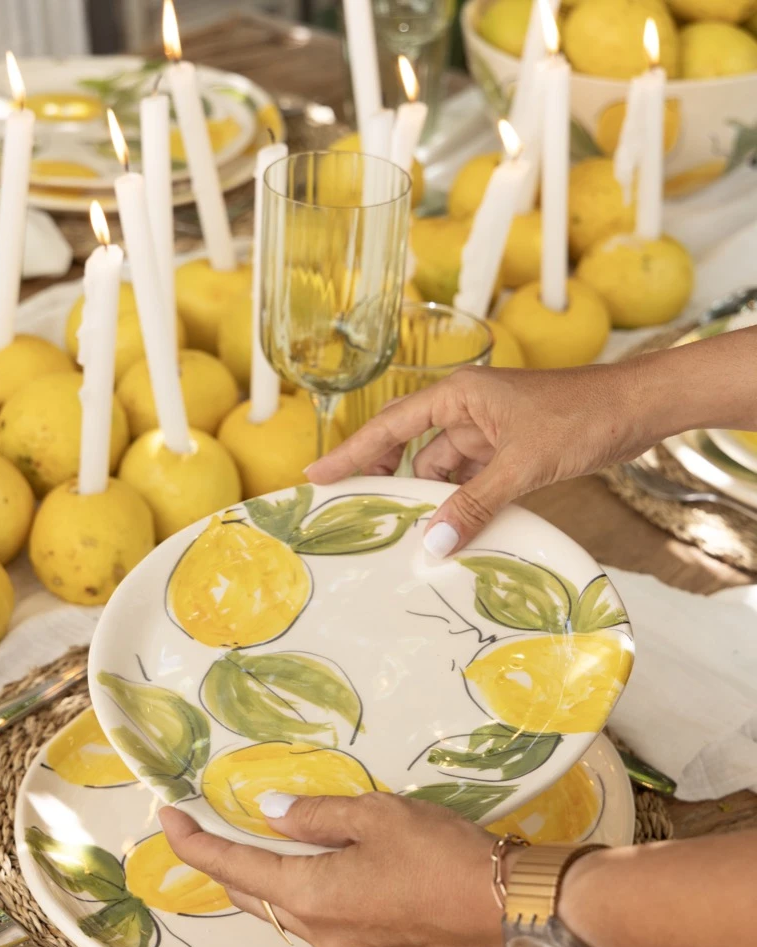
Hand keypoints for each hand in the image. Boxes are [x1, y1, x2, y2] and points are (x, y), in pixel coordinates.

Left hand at [159, 793, 504, 946]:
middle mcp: (318, 929)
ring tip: (257, 840)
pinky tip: (316, 865)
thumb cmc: (439, 854)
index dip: (195, 842)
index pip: (233, 867)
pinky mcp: (373, 946)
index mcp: (309, 894)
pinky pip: (317, 917)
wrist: (503, 906)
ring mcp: (346, 945)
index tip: (168, 817)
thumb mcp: (375, 815)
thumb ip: (316, 815)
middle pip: (252, 894)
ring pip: (284, 909)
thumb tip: (272, 812)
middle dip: (224, 862)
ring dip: (262, 878)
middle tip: (207, 824)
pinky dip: (300, 889)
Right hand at [308, 362, 654, 554]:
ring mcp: (488, 432)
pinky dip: (462, 504)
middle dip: (386, 479)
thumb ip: (475, 504)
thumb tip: (433, 542)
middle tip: (354, 515)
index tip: (318, 476)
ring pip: (442, 470)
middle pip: (409, 448)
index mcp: (459, 395)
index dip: (351, 452)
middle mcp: (467, 410)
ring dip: (430, 500)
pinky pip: (472, 481)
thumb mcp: (522, 465)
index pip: (389, 426)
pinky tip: (452, 530)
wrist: (636, 411)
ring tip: (404, 536)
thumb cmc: (581, 417)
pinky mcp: (510, 451)